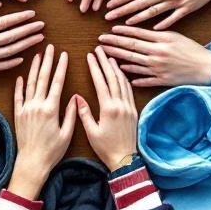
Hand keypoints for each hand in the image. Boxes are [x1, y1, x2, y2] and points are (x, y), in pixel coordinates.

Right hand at [0, 3, 43, 82]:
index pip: (4, 23)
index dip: (20, 18)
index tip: (32, 14)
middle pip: (12, 36)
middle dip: (29, 30)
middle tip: (42, 25)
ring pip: (11, 51)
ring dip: (27, 44)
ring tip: (39, 39)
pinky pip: (1, 66)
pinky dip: (13, 62)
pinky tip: (24, 57)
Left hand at [9, 45, 76, 198]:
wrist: (32, 163)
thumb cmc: (52, 151)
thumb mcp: (67, 134)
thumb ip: (72, 114)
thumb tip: (75, 97)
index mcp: (51, 109)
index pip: (57, 82)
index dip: (60, 67)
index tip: (63, 55)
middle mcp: (37, 106)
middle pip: (42, 78)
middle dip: (47, 61)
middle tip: (50, 47)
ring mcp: (26, 109)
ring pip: (29, 83)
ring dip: (33, 68)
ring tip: (37, 55)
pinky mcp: (18, 115)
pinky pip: (18, 96)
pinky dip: (19, 85)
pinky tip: (21, 76)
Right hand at [76, 47, 138, 170]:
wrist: (125, 160)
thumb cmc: (105, 148)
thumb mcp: (91, 132)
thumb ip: (84, 113)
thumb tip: (77, 97)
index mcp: (108, 108)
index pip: (101, 82)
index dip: (95, 67)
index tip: (90, 56)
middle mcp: (120, 104)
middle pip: (113, 77)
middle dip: (106, 62)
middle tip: (100, 49)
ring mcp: (129, 106)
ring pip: (123, 82)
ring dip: (116, 68)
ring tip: (110, 57)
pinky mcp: (133, 110)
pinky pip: (129, 90)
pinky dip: (124, 79)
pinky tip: (121, 73)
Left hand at [99, 26, 210, 87]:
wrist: (207, 68)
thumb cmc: (192, 49)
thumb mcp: (175, 36)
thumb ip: (157, 34)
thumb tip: (139, 32)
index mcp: (162, 40)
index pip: (137, 34)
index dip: (122, 31)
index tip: (109, 29)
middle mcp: (158, 53)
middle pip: (131, 47)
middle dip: (114, 43)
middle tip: (100, 40)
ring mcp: (159, 68)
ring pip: (133, 62)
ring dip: (117, 58)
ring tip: (104, 54)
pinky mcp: (162, 80)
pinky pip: (143, 79)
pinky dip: (133, 77)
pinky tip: (122, 73)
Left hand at [105, 0, 210, 29]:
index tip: (109, 5)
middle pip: (140, 3)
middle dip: (123, 11)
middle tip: (108, 19)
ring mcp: (178, 0)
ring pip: (153, 12)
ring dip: (137, 19)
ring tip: (124, 26)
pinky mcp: (189, 8)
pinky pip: (173, 18)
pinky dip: (162, 24)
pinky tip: (152, 30)